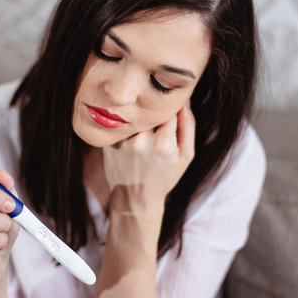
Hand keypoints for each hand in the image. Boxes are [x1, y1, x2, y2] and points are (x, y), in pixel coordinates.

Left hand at [102, 101, 194, 216]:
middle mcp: (141, 140)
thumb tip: (185, 100)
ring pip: (134, 116)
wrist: (135, 198)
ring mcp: (123, 142)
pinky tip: (130, 141)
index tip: (170, 114)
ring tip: (143, 134)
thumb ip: (188, 125)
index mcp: (164, 143)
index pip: (169, 109)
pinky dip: (126, 127)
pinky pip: (120, 124)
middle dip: (154, 114)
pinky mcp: (109, 143)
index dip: (170, 109)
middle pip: (150, 111)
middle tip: (156, 126)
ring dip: (139, 119)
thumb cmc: (164, 176)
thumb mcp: (186, 156)